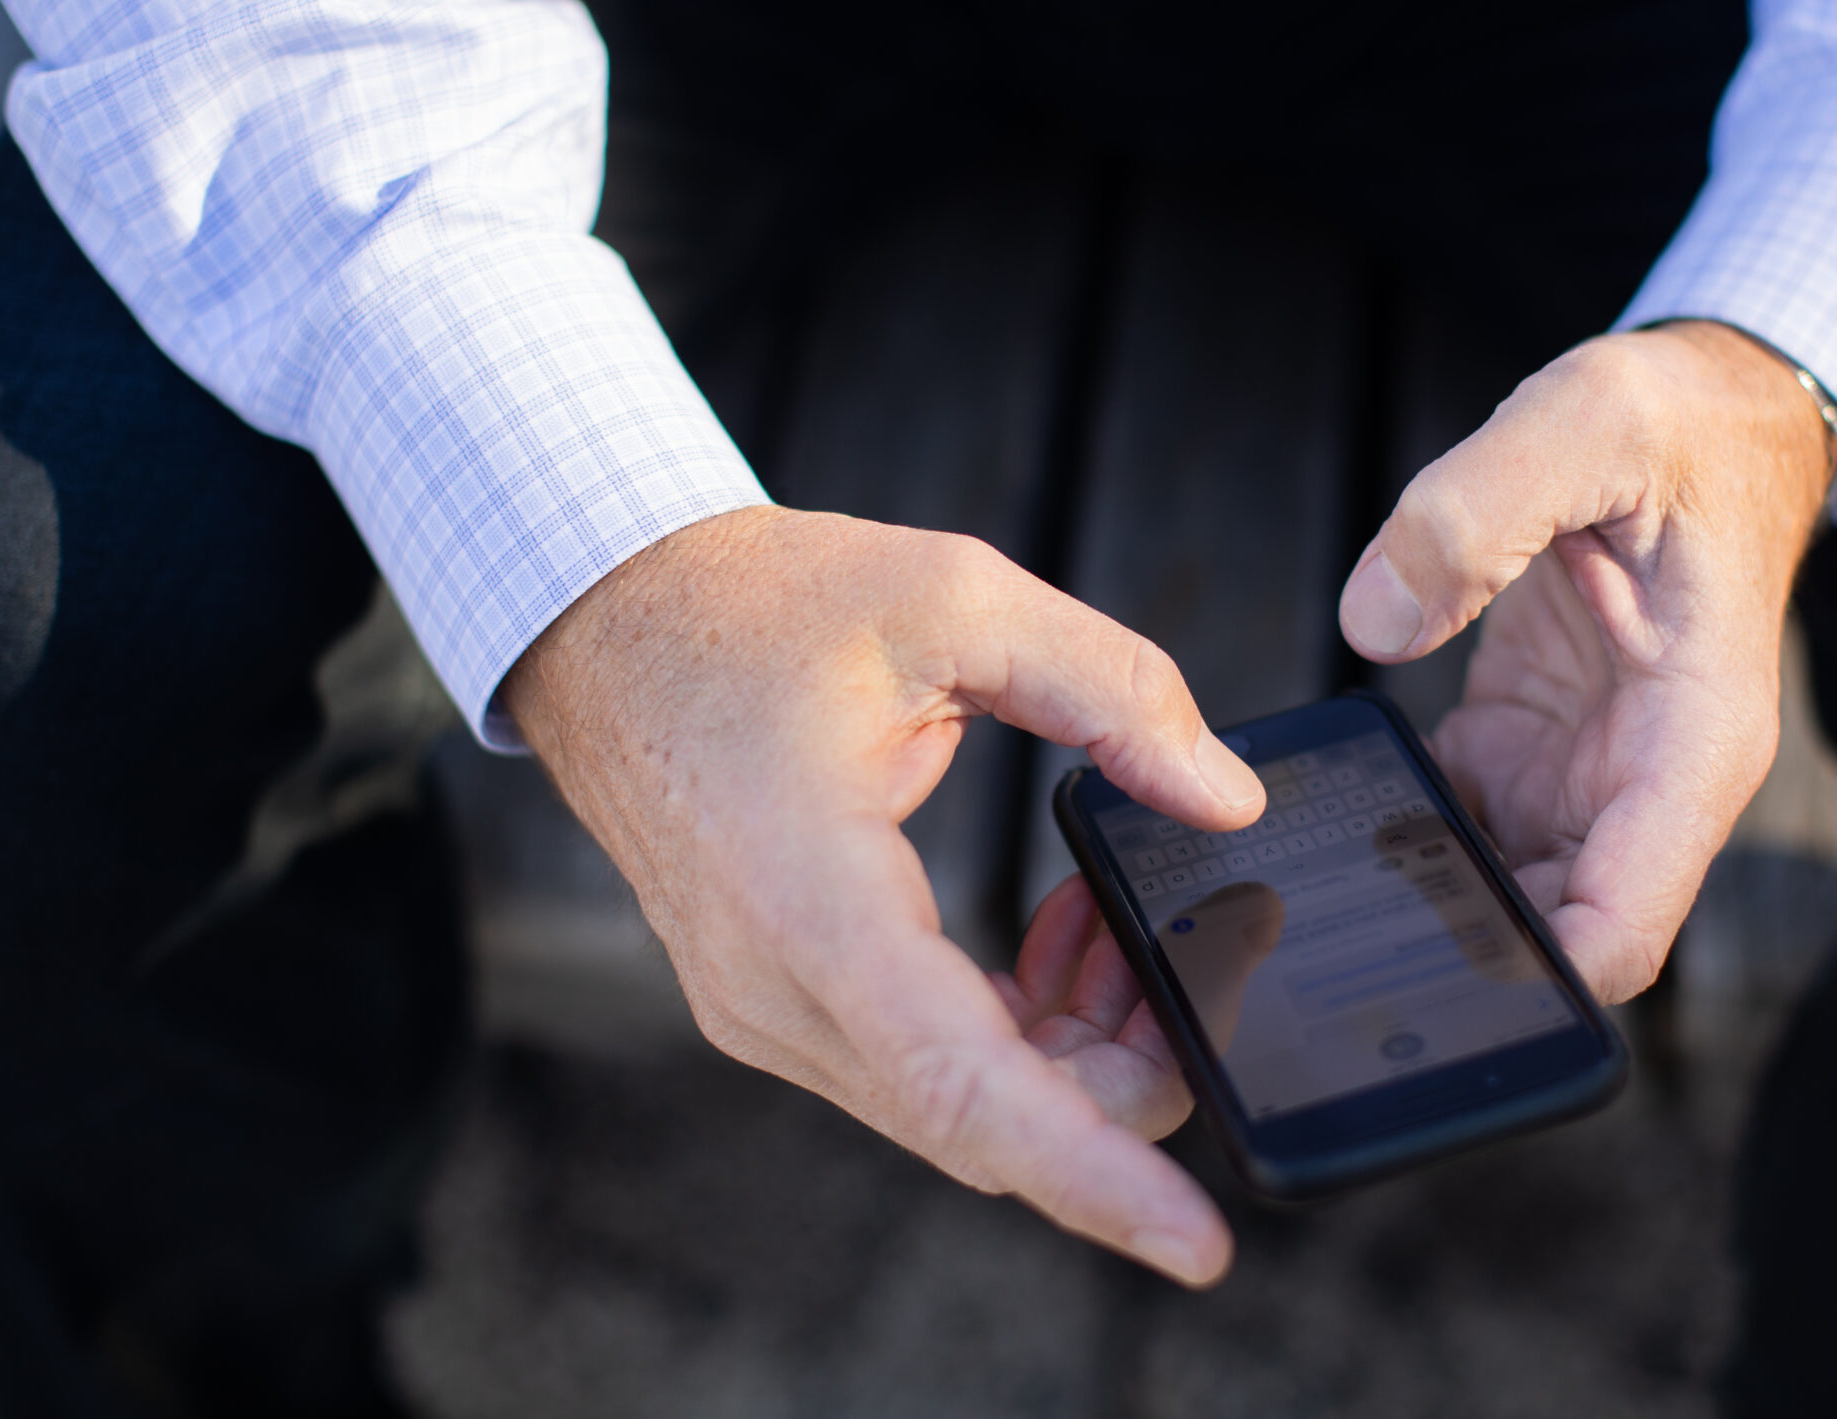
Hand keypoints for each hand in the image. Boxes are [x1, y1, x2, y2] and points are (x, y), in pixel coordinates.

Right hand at [504, 507, 1264, 1284]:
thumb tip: (1225, 802)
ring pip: (964, 1112)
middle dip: (1126, 1077)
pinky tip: (1059, 937)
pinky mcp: (780, 1008)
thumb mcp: (956, 596)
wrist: (611, 625)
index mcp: (805, 896)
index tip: (1198, 1240)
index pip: (960, 1084)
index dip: (1090, 1174)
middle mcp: (775, 990)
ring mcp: (768, 1013)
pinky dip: (1019, 1034)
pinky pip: (927, 1073)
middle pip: (987, 1122)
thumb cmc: (758, 607)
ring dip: (1076, 1052)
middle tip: (1199, 955)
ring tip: (1112, 917)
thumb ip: (1111, 690)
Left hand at [1337, 322, 1835, 1001]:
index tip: (1437, 992)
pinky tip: (1326, 813)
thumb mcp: (1581, 422)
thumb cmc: (1683, 422)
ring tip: (1306, 889)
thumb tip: (1373, 619)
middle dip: (1453, 960)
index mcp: (1693, 741)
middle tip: (1328, 952)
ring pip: (1499, 893)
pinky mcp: (1531, 744)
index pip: (1628, 926)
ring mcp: (1585, 770)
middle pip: (1554, 934)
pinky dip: (1396, 833)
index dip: (1538, 982)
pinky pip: (1457, 825)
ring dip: (1414, 900)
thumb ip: (1471, 514)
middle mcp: (1645, 779)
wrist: (1710, 410)